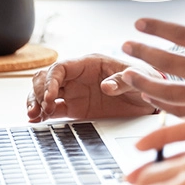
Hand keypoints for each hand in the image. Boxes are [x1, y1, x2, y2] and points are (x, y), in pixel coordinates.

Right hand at [26, 54, 158, 121]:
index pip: (61, 67)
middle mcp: (78, 76)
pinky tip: (37, 120)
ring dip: (35, 102)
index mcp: (89, 63)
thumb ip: (122, 80)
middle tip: (42, 107)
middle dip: (38, 91)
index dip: (51, 80)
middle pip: (46, 79)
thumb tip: (106, 86)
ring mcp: (74, 92)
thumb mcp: (137, 77)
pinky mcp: (75, 108)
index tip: (50, 96)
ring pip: (44, 93)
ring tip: (34, 116)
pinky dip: (42, 114)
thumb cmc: (143, 79)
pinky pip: (53, 109)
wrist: (151, 98)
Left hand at [118, 0, 184, 142]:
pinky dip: (162, 105)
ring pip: (168, 93)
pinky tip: (152, 97)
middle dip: (142, 53)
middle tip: (125, 45)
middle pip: (169, 64)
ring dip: (143, 82)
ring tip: (127, 74)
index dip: (159, 28)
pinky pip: (181, 113)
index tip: (139, 23)